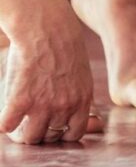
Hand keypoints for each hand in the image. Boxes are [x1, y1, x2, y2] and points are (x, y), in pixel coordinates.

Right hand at [1, 0, 93, 144]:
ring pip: (29, 137)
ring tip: (19, 117)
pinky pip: (6, 127)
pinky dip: (3, 122)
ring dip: (21, 131)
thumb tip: (96, 124)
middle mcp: (64, 106)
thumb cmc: (64, 48)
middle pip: (49, 138)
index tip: (53, 124)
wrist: (47, 28)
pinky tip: (6, 111)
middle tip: (31, 119)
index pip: (74, 134)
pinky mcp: (20, 100)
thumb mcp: (82, 75)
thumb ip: (80, 99)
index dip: (62, 132)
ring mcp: (42, 105)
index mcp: (82, 100)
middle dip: (40, 131)